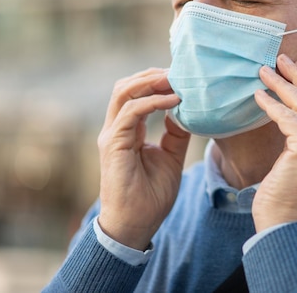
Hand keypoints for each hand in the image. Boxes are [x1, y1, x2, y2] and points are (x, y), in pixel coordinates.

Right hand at [97, 68, 189, 249]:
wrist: (136, 224)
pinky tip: (173, 101)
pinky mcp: (112, 144)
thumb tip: (184, 110)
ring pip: (123, 92)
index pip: (136, 93)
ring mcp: (112, 135)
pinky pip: (130, 112)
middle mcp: (116, 128)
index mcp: (128, 130)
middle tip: (179, 72)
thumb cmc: (151, 195)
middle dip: (153, 75)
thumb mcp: (171, 157)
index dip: (157, 81)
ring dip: (150, 81)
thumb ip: (176, 133)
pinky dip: (152, 102)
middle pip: (126, 86)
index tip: (182, 77)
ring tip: (176, 79)